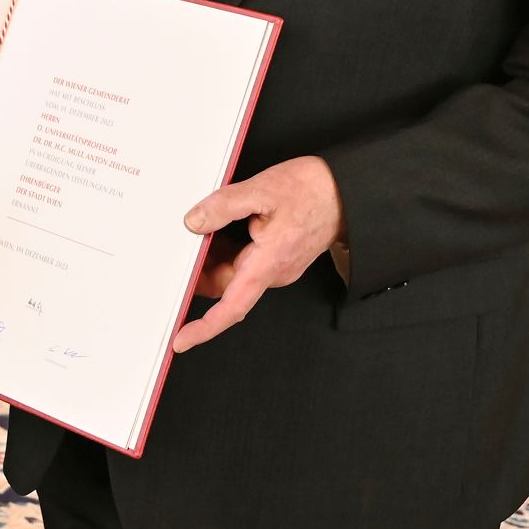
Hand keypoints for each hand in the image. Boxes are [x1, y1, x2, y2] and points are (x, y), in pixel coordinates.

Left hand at [173, 155, 342, 353]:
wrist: (346, 193)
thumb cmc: (312, 191)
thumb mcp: (261, 189)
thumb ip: (224, 206)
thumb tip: (194, 222)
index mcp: (268, 264)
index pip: (232, 307)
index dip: (204, 328)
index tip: (182, 339)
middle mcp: (273, 273)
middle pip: (227, 287)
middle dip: (202, 273)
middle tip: (183, 249)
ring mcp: (277, 267)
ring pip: (236, 274)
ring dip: (216, 257)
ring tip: (205, 228)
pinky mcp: (279, 259)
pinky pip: (247, 264)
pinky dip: (229, 250)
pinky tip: (223, 227)